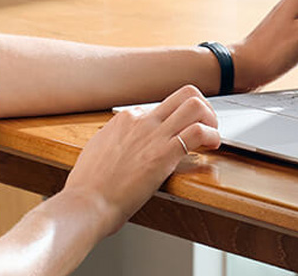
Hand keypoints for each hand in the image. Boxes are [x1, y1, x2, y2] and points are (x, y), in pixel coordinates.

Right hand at [63, 85, 219, 237]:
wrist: (85, 204)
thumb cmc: (88, 188)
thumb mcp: (98, 152)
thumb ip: (114, 143)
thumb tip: (120, 145)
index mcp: (125, 119)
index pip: (162, 107)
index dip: (176, 120)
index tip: (180, 133)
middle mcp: (141, 120)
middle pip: (184, 94)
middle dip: (202, 106)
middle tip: (206, 125)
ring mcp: (153, 134)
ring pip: (194, 105)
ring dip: (210, 117)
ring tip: (212, 135)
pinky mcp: (164, 153)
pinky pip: (198, 132)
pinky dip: (212, 135)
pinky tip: (212, 146)